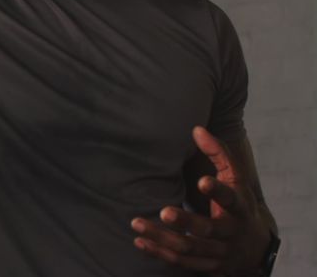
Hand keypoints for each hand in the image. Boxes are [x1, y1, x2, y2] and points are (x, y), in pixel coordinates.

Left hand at [130, 126, 270, 275]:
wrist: (254, 248)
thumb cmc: (239, 204)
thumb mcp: (236, 180)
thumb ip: (219, 154)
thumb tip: (196, 129)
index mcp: (240, 209)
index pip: (231, 200)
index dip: (218, 191)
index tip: (202, 181)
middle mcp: (230, 234)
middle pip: (207, 230)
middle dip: (186, 222)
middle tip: (163, 211)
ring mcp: (219, 253)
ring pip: (189, 249)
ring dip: (163, 238)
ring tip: (137, 223)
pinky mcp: (207, 266)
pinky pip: (181, 263)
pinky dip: (160, 253)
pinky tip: (140, 241)